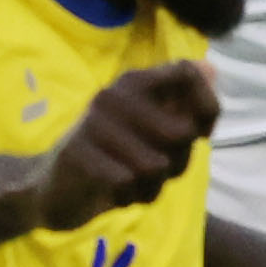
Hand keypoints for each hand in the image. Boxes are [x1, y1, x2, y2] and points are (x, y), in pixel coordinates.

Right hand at [33, 62, 215, 229]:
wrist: (52, 190)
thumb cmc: (114, 159)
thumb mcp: (152, 131)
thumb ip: (184, 105)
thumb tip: (213, 69)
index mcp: (134, 82)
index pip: (188, 74)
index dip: (206, 109)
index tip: (197, 134)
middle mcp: (114, 94)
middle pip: (182, 132)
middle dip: (178, 163)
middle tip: (153, 170)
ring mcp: (94, 123)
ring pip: (157, 165)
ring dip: (151, 187)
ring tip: (130, 183)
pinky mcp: (78, 153)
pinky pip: (129, 184)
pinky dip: (128, 198)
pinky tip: (112, 193)